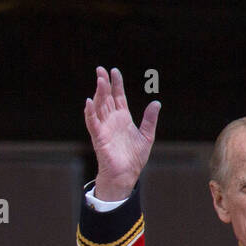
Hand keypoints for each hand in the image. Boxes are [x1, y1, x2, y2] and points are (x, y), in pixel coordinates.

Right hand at [83, 66, 159, 200]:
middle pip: (106, 97)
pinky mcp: (99, 138)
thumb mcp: (146, 136)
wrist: (126, 175)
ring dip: (98, 93)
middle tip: (100, 69)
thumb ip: (150, 120)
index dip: (116, 84)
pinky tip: (89, 101)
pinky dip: (90, 112)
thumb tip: (156, 103)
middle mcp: (112, 120)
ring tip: (99, 80)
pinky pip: (93, 122)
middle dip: (104, 83)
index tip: (114, 71)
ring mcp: (104, 128)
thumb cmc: (134, 158)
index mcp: (123, 118)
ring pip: (99, 106)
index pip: (118, 96)